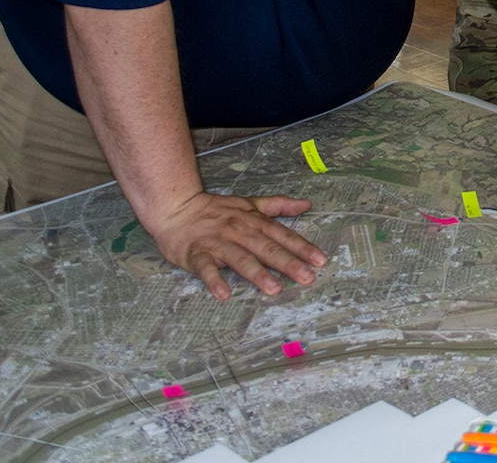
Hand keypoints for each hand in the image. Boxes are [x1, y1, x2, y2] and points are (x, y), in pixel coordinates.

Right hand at [146, 190, 328, 299]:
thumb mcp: (250, 203)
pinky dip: (214, 280)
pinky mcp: (196, 254)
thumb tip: (307, 204)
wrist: (176, 207)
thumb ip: (278, 205)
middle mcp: (239, 231)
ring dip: (258, 274)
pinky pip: (206, 269)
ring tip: (274, 289)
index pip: (282, 235)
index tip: (320, 260)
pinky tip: (223, 294)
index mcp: (254, 221)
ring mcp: (218, 243)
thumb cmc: (215, 209)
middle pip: (267, 248)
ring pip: (241, 259)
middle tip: (306, 277)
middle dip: (288, 263)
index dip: (302, 247)